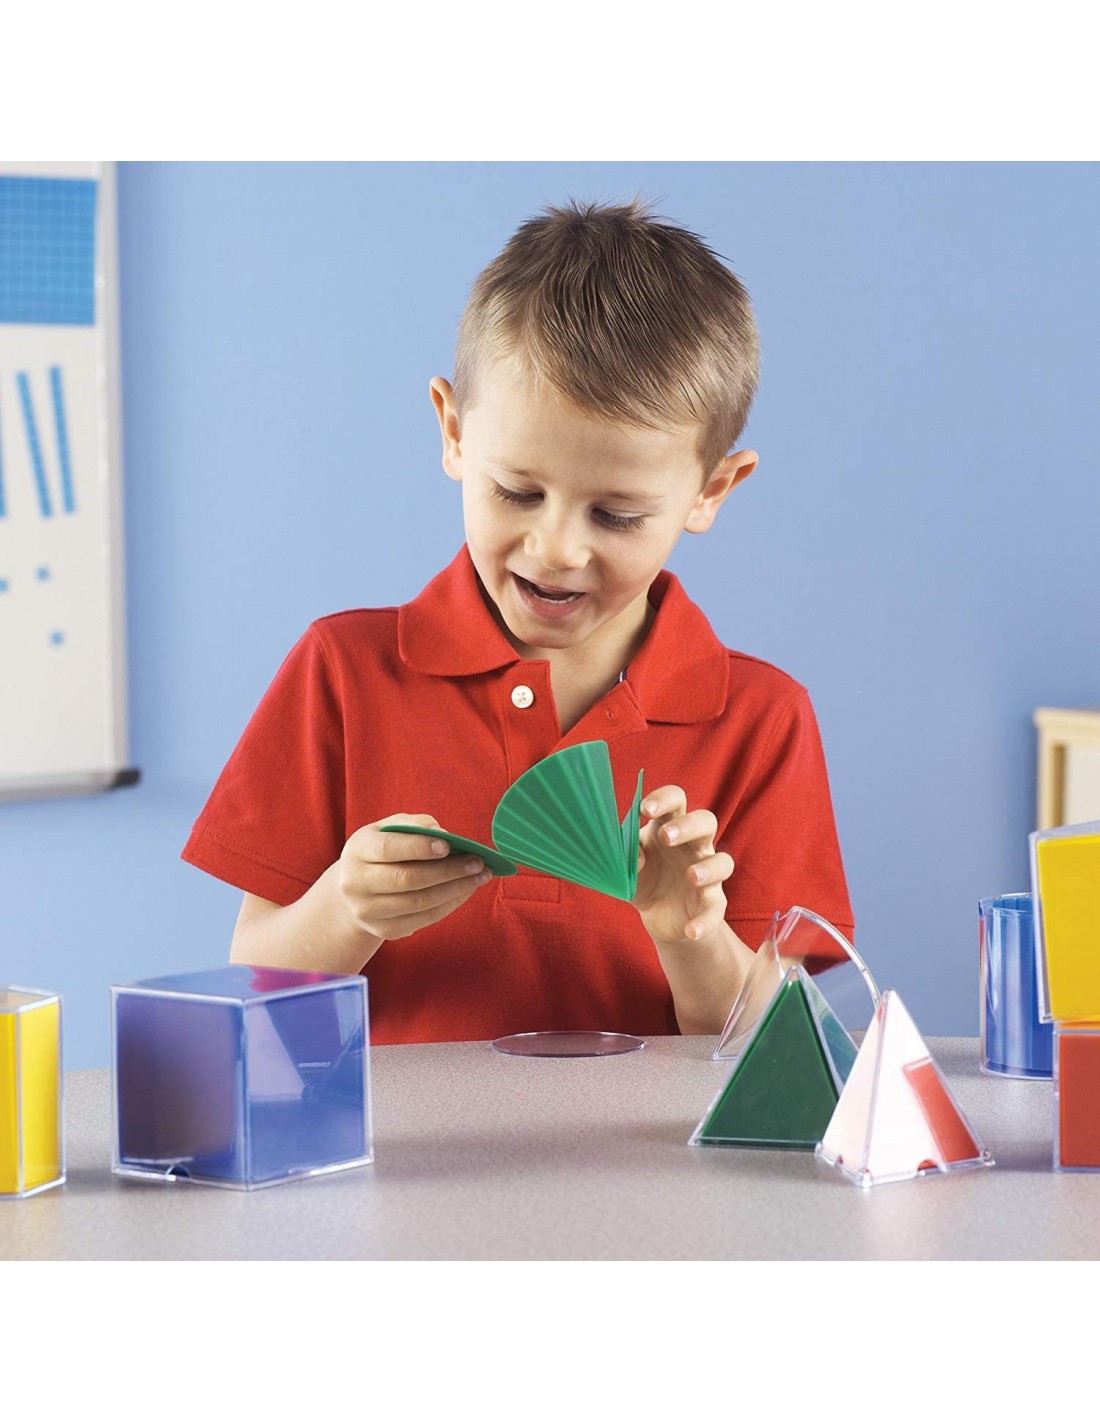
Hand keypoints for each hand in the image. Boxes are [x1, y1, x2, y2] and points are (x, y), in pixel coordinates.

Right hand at [337, 814, 492, 940]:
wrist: (355, 889)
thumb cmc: (380, 851)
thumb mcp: (388, 830)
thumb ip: (413, 825)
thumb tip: (443, 834)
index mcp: (357, 851)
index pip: (388, 849)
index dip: (419, 847)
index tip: (448, 845)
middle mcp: (356, 884)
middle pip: (407, 879)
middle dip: (447, 871)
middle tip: (477, 862)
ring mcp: (368, 911)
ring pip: (419, 902)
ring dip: (455, 889)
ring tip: (480, 876)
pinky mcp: (385, 930)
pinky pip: (424, 918)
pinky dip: (450, 904)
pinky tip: (466, 890)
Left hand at [632, 786, 733, 947]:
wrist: (658, 916)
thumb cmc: (644, 876)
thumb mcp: (628, 864)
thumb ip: (627, 854)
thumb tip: (637, 857)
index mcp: (669, 826)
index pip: (675, 800)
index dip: (664, 799)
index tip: (645, 809)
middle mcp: (694, 845)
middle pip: (706, 821)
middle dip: (687, 826)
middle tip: (666, 837)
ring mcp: (707, 873)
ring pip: (723, 862)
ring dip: (708, 868)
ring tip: (690, 876)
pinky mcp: (712, 903)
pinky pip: (716, 909)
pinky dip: (705, 921)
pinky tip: (691, 930)